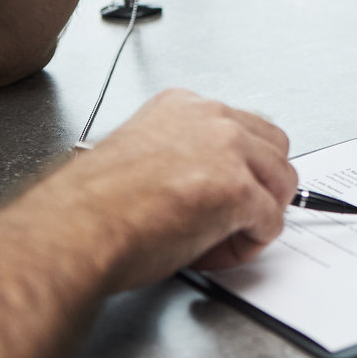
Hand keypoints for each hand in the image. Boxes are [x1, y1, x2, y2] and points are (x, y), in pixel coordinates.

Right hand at [47, 89, 299, 291]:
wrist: (75, 229)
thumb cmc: (91, 205)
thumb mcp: (139, 155)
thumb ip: (179, 155)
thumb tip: (201, 181)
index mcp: (182, 105)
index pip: (241, 128)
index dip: (236, 168)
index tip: (217, 194)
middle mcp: (211, 117)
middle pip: (273, 149)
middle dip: (261, 186)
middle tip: (233, 218)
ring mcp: (228, 150)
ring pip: (281, 182)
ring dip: (259, 216)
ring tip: (220, 239)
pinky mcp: (238, 189)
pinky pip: (270, 221)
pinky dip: (250, 244)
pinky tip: (215, 251)